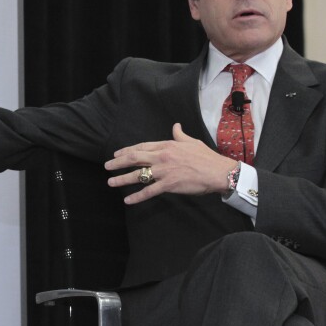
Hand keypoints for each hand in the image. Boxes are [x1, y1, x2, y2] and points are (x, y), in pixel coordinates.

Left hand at [105, 123, 236, 204]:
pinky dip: (137, 196)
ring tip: (111, 182)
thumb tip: (175, 125)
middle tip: (106, 166)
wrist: (218, 172)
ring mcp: (164, 171)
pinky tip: (128, 200)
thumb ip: (179, 135)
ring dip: (122, 179)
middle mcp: (162, 157)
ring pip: (138, 175)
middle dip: (118, 163)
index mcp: (167, 145)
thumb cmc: (206, 157)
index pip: (141, 147)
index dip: (126, 150)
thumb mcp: (191, 142)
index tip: (116, 154)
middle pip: (134, 158)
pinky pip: (149, 191)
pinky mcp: (169, 184)